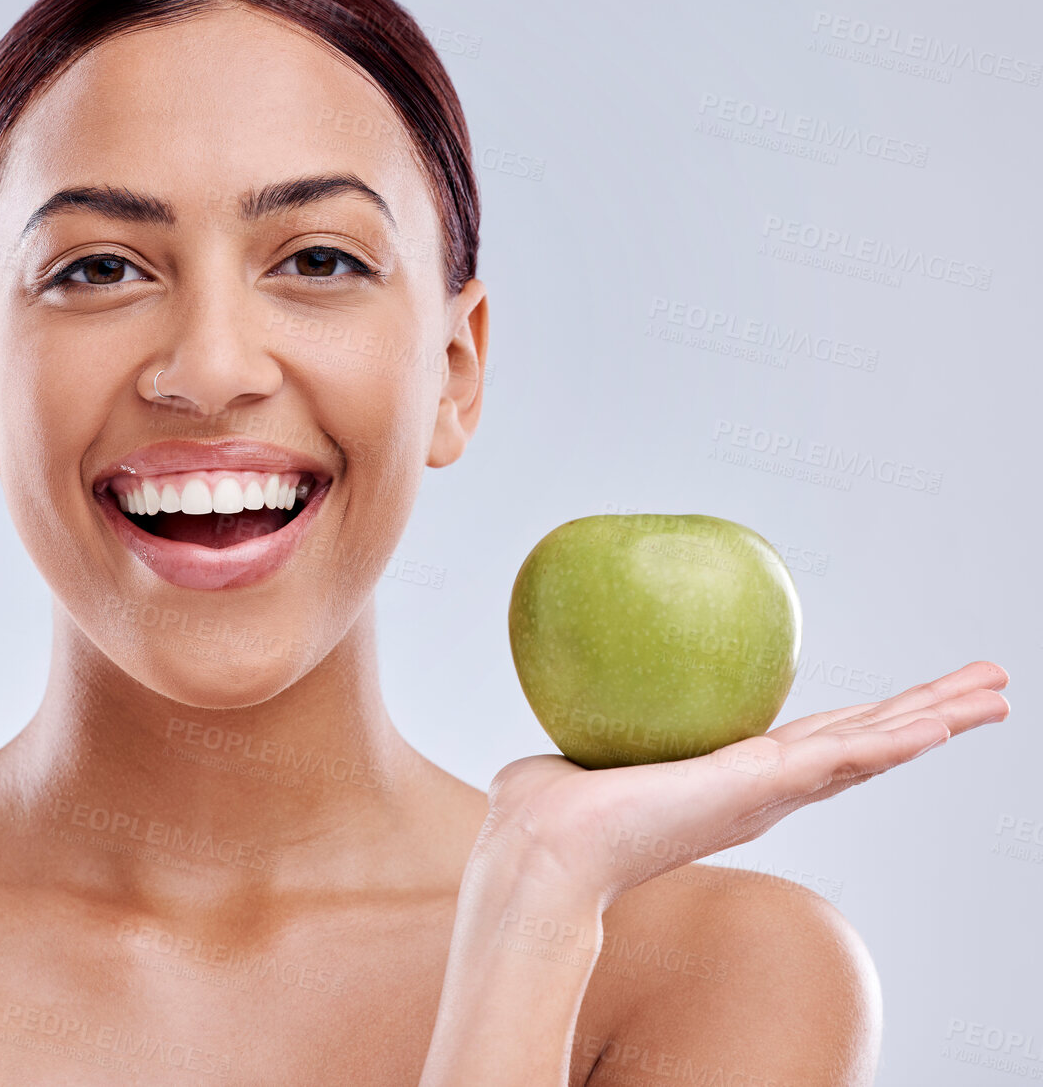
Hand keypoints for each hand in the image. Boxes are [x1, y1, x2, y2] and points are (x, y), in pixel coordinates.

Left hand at [480, 660, 1010, 906]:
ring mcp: (767, 793)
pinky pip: (844, 757)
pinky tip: (943, 719)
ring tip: (995, 692)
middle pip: (862, 744)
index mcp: (727, 782)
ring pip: (871, 747)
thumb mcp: (571, 754)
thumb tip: (556, 699)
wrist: (543, 849)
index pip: (813, 744)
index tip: (903, 705)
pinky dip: (899, 738)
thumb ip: (580, 732)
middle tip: (989, 687)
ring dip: (936, 718)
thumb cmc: (544, 813)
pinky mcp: (760, 788)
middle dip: (926, 715)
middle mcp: (761, 792)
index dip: (863, 725)